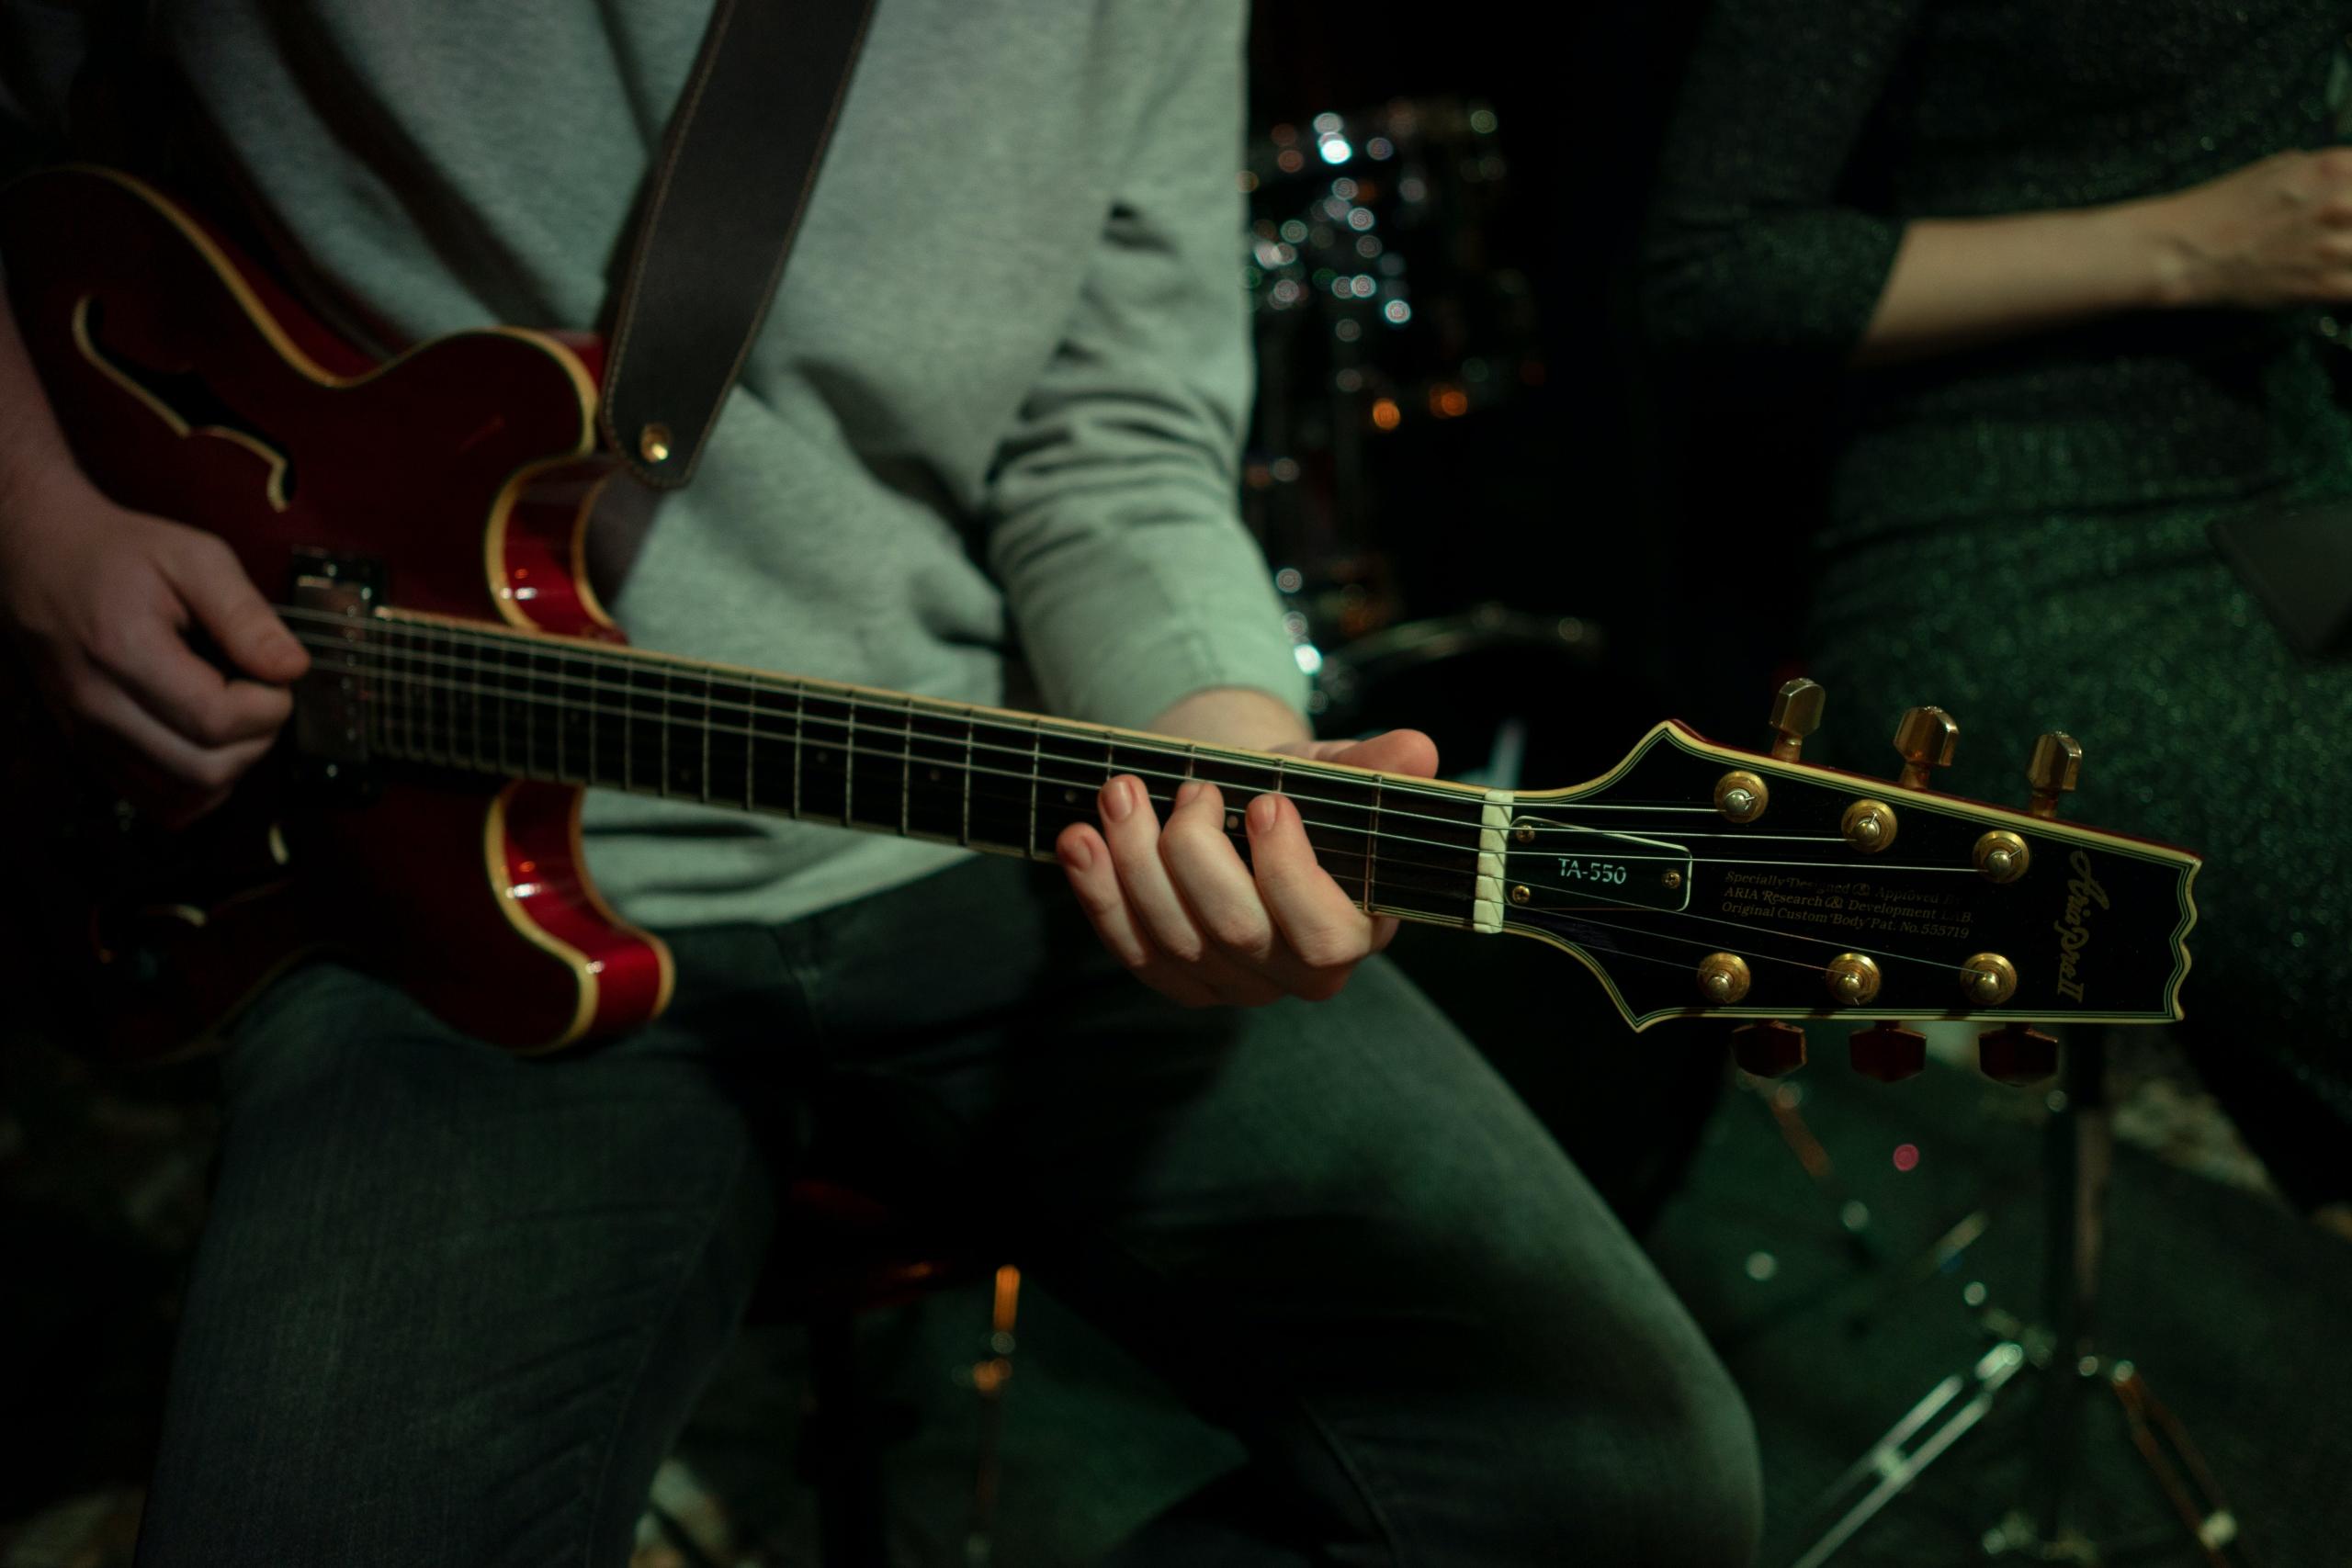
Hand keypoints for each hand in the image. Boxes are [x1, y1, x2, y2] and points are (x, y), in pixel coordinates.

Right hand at [0, 470, 307, 824]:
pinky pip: (159, 804)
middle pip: (205, 769)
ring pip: (185, 798)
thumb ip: (245, 614)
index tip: (274, 675)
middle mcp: (98, 705)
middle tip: (259, 694)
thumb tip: (292, 668)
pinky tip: (209, 742)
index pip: (216, 720)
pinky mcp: (90, 752)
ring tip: (234, 715)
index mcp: (123, 651)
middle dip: (257, 739)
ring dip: (233, 766)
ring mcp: (89, 736)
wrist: (42, 561)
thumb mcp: (193, 557)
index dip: (268, 706)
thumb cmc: (117, 555)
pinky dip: (200, 787)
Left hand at [1055, 726, 1439, 1006]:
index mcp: (1357, 928)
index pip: (1325, 935)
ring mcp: (1235, 984)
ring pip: (1174, 941)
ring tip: (1121, 793)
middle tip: (1190, 788)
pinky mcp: (1180, 981)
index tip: (1264, 802)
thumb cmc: (1301, 793)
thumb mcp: (1335, 772)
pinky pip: (1132, 951)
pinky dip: (1098, 893)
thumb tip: (1418, 751)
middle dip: (1195, 853)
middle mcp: (1298, 972)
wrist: (1245, 805)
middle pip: (1236, 934)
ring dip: (1135, 860)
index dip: (1288, 875)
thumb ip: (1371, 768)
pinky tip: (1079, 841)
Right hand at [2136, 147, 2351, 309]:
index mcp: (2337, 167)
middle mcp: (2343, 204)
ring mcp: (2336, 248)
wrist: (2185, 251)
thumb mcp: (2286, 167)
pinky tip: (2341, 276)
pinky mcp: (2324, 285)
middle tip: (2347, 233)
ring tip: (2340, 252)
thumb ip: (2333, 171)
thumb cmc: (2226, 205)